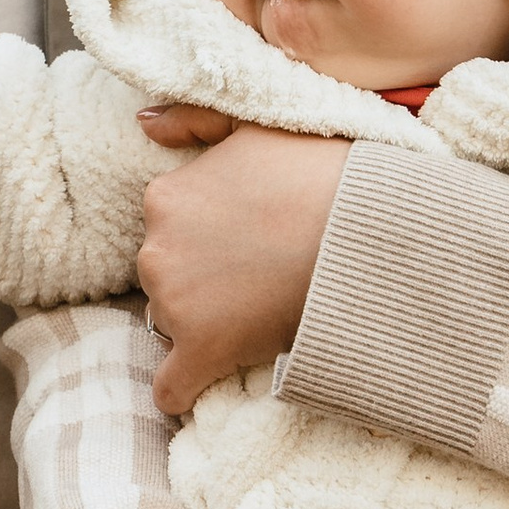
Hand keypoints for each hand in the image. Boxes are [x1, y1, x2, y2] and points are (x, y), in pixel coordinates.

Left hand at [133, 120, 353, 414]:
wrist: (364, 230)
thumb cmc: (320, 173)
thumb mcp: (255, 126)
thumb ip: (194, 119)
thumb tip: (144, 124)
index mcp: (165, 197)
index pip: (167, 229)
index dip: (207, 238)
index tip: (247, 241)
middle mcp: (157, 249)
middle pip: (167, 276)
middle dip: (202, 279)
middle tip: (258, 274)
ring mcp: (176, 303)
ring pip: (172, 323)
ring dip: (204, 322)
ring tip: (259, 311)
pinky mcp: (202, 351)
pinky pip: (171, 387)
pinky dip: (183, 389)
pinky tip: (201, 384)